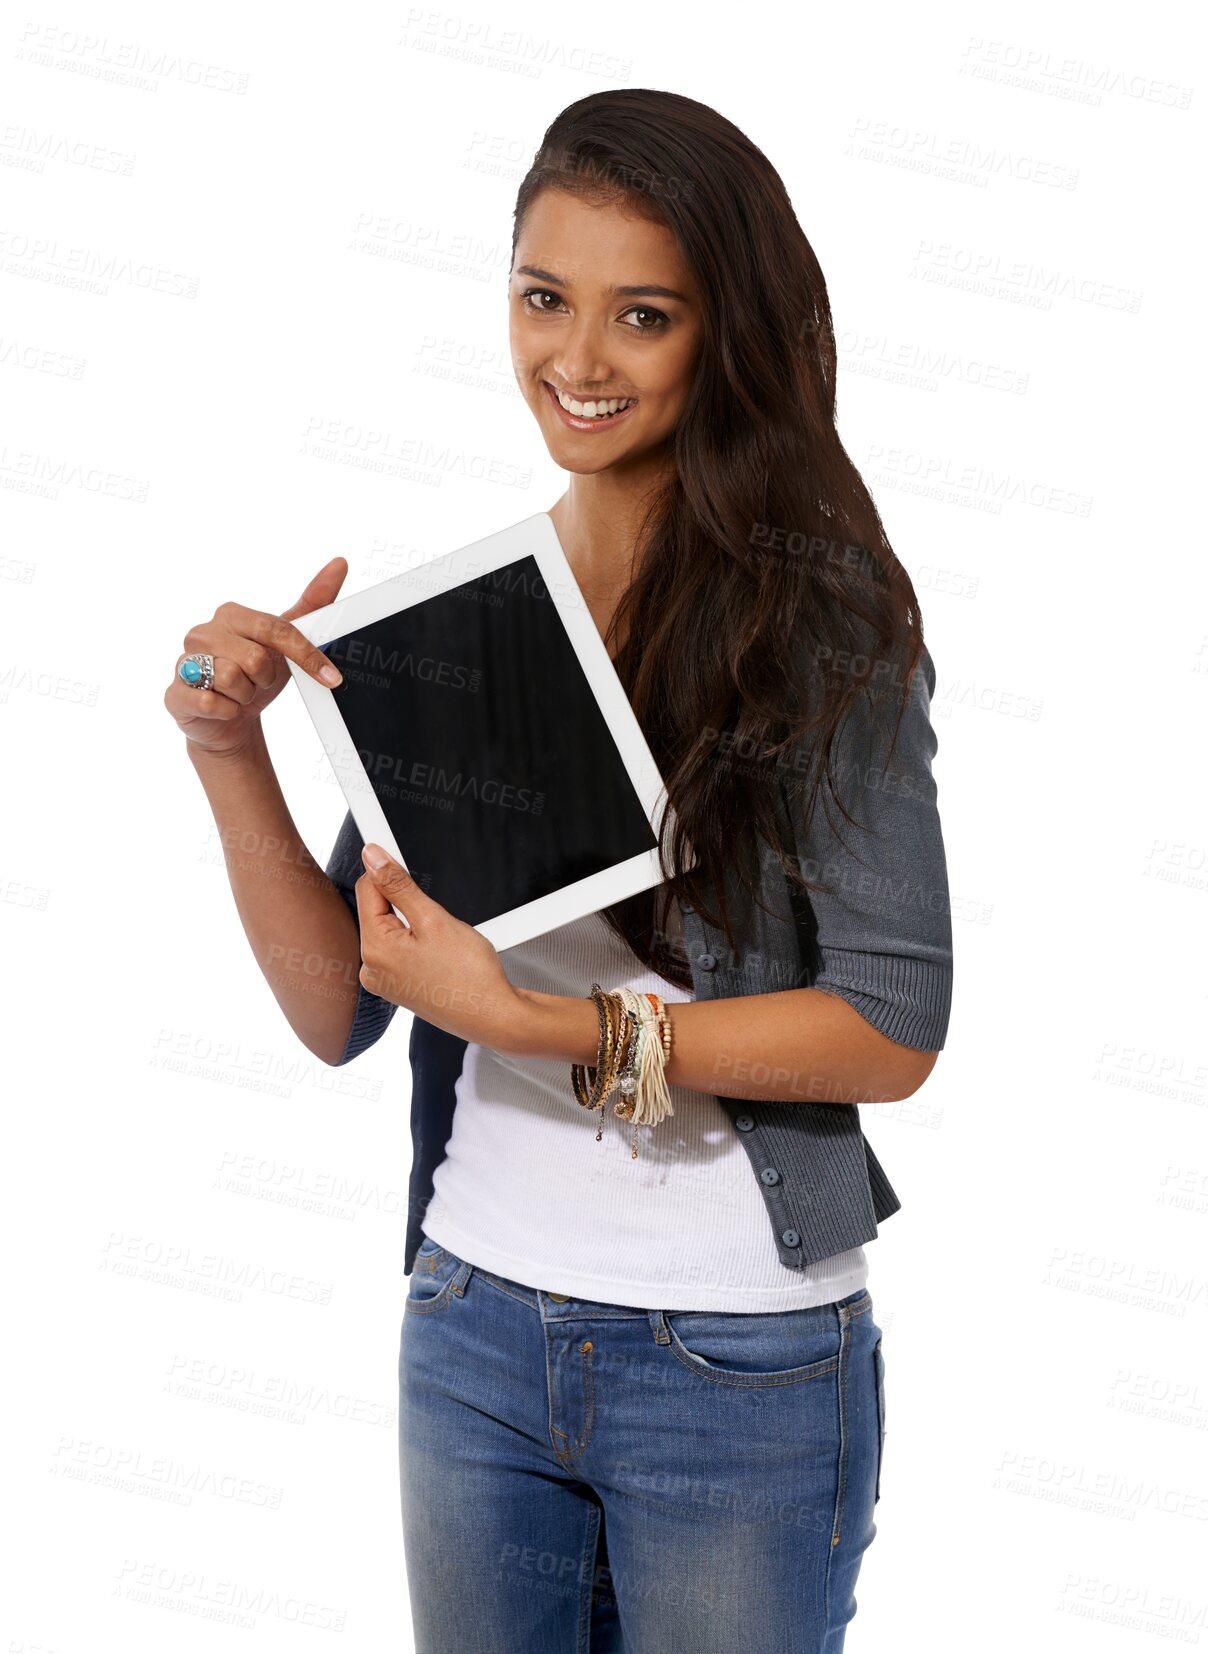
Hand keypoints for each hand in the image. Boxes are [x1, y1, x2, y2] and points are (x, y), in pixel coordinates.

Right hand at [165, 558, 348, 758]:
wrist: (228, 719)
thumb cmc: (255, 674)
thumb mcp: (287, 641)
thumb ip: (313, 604)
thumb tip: (340, 563)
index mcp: (231, 614)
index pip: (276, 629)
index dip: (306, 656)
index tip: (330, 677)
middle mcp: (203, 632)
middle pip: (256, 659)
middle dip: (266, 678)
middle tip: (258, 681)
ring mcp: (185, 661)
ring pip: (233, 681)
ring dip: (246, 696)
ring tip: (239, 693)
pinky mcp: (176, 694)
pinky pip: (213, 703)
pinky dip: (228, 711)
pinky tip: (223, 706)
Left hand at [354, 845, 530, 1047]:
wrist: (493, 1016)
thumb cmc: (470, 976)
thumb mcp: (433, 918)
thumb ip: (398, 885)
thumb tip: (373, 858)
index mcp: (374, 949)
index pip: (367, 890)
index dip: (389, 872)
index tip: (407, 866)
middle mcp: (372, 969)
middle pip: (378, 911)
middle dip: (406, 904)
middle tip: (436, 921)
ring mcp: (384, 981)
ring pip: (391, 930)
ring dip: (413, 925)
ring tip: (442, 943)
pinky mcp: (398, 988)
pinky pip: (399, 951)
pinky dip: (417, 943)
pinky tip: (439, 956)